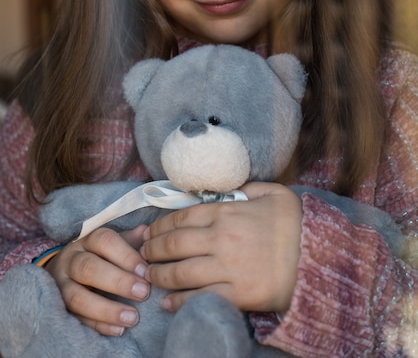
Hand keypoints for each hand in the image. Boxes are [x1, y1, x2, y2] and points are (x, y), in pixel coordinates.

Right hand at [46, 225, 149, 336]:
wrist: (63, 270)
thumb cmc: (97, 255)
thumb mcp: (111, 244)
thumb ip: (129, 240)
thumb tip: (147, 233)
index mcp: (86, 240)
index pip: (104, 241)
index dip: (126, 256)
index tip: (146, 271)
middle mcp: (70, 260)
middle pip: (88, 268)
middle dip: (118, 282)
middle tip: (143, 293)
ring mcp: (60, 285)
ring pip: (77, 298)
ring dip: (107, 310)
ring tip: (133, 318)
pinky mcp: (59, 308)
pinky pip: (76, 319)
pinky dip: (98, 326)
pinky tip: (119, 329)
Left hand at [140, 182, 301, 313]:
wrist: (320, 258)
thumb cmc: (296, 224)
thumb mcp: (273, 193)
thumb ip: (247, 187)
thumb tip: (227, 190)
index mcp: (227, 212)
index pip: (182, 217)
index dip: (161, 225)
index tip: (150, 231)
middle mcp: (221, 238)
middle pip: (175, 243)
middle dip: (153, 249)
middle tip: (143, 254)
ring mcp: (228, 267)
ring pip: (181, 272)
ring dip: (160, 274)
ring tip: (150, 276)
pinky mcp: (236, 294)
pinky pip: (200, 298)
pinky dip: (179, 302)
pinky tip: (168, 303)